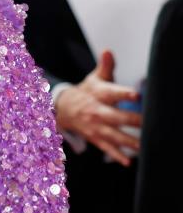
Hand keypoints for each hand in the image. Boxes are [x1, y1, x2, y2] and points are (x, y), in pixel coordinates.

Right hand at [54, 51, 141, 166]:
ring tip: (145, 147)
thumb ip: (105, 66)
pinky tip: (127, 161)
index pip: (112, 92)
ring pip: (114, 135)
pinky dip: (116, 155)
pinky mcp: (95, 138)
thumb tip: (108, 50)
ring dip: (129, 142)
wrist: (64, 108)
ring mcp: (96, 126)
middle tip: (148, 123)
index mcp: (99, 94)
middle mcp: (97, 111)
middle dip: (132, 120)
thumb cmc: (88, 91)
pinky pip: (106, 148)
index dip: (124, 93)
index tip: (136, 95)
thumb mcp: (95, 78)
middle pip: (116, 116)